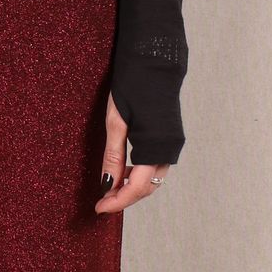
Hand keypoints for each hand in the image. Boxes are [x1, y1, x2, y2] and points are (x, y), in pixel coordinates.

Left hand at [93, 91, 169, 212]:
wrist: (155, 62)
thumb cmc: (133, 86)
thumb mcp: (116, 121)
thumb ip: (113, 156)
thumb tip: (106, 185)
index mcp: (156, 146)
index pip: (137, 188)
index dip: (117, 202)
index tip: (98, 209)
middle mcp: (170, 149)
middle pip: (148, 188)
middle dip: (124, 198)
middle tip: (101, 201)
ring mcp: (173, 144)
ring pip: (153, 179)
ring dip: (132, 187)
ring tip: (109, 188)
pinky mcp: (171, 138)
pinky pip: (156, 167)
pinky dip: (140, 174)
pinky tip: (124, 170)